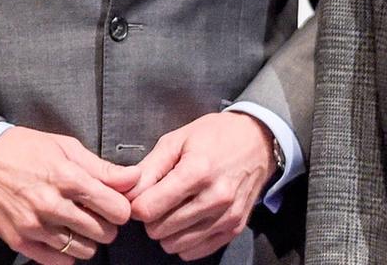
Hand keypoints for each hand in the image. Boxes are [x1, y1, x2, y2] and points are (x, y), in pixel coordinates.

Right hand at [0, 126, 137, 264]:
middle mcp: (52, 205)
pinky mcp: (20, 241)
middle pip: (103, 232)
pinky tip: (63, 236)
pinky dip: (66, 254)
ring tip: (80, 224)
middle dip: (107, 224)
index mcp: (68, 178)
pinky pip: (58, 262)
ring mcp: (35, 226)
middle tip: (98, 214)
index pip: (116, 208)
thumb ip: (102, 168)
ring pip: (83, 250)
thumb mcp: (66, 147)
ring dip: (88, 240)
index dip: (122, 208)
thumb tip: (134, 178)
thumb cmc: (24, 150)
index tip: (116, 204)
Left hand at [126, 111, 277, 259]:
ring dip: (168, 231)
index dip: (137, 203)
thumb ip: (148, 168)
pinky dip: (185, 240)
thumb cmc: (216, 136)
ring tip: (176, 209)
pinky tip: (189, 221)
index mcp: (198, 171)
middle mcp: (215, 197)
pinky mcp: (235, 227)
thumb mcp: (177, 140)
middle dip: (152, 217)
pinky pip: (195, 251)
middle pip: (159, 230)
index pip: (147, 209)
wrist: (260, 140)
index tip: (144, 194)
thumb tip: (127, 194)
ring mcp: (227, 215)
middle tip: (161, 200)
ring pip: (174, 244)